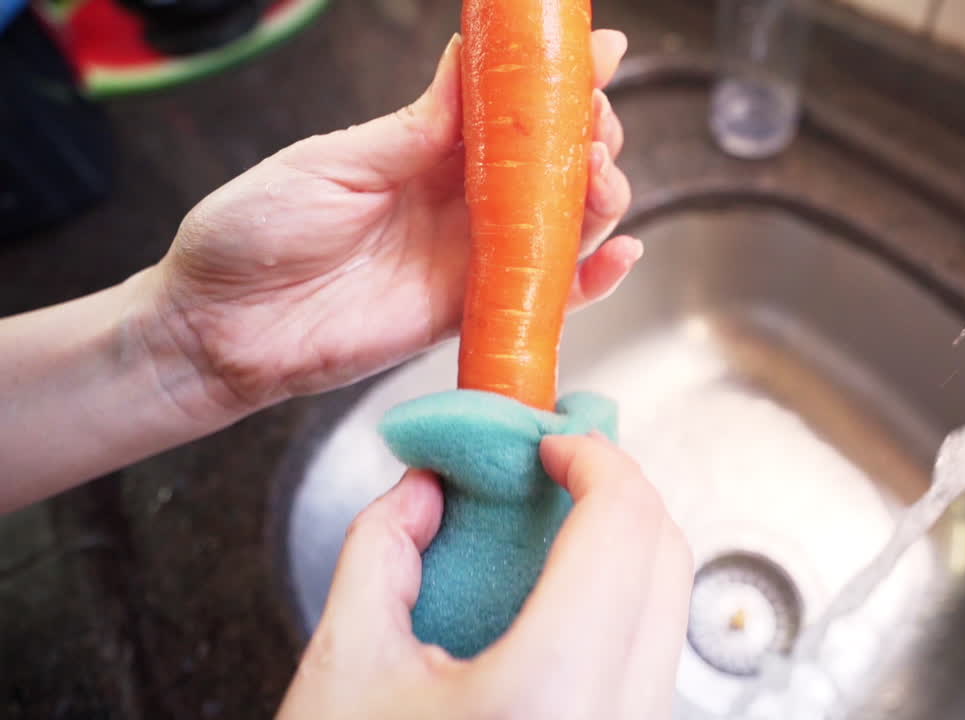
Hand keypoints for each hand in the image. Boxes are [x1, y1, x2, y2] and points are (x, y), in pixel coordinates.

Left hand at [148, 31, 636, 417]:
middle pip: (552, 165)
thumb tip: (470, 62)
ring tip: (602, 176)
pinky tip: (621, 252)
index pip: (510, 110)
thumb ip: (415, 128)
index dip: (559, 81)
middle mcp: (458, 200)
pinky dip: (592, 280)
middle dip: (590, 137)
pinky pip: (546, 296)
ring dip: (599, 196)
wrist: (219, 326)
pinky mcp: (471, 313)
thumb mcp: (335, 162)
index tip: (600, 53)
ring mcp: (470, 258)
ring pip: (562, 224)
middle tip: (595, 127)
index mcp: (425, 149)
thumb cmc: (257, 231)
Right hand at [277, 434, 692, 719]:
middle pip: (666, 557)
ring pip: (668, 608)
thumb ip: (381, 551)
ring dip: (621, 545)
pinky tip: (556, 593)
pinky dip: (618, 601)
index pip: (621, 528)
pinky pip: (650, 655)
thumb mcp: (342, 669)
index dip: (594, 457)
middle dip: (615, 489)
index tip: (554, 439)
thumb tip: (427, 488)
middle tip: (556, 464)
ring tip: (549, 524)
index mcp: (548, 696)